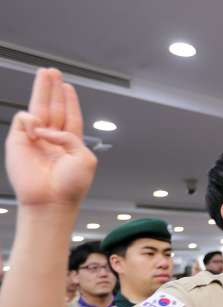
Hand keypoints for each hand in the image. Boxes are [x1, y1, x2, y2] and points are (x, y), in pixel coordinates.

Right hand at [4, 68, 96, 208]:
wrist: (51, 200)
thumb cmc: (71, 184)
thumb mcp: (85, 157)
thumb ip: (71, 136)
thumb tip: (46, 129)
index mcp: (70, 143)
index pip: (70, 117)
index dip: (69, 102)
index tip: (68, 87)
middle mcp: (52, 139)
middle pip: (53, 108)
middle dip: (53, 89)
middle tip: (52, 72)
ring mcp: (34, 139)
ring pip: (38, 108)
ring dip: (41, 90)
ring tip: (45, 73)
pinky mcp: (18, 141)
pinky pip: (24, 120)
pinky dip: (31, 120)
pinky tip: (37, 130)